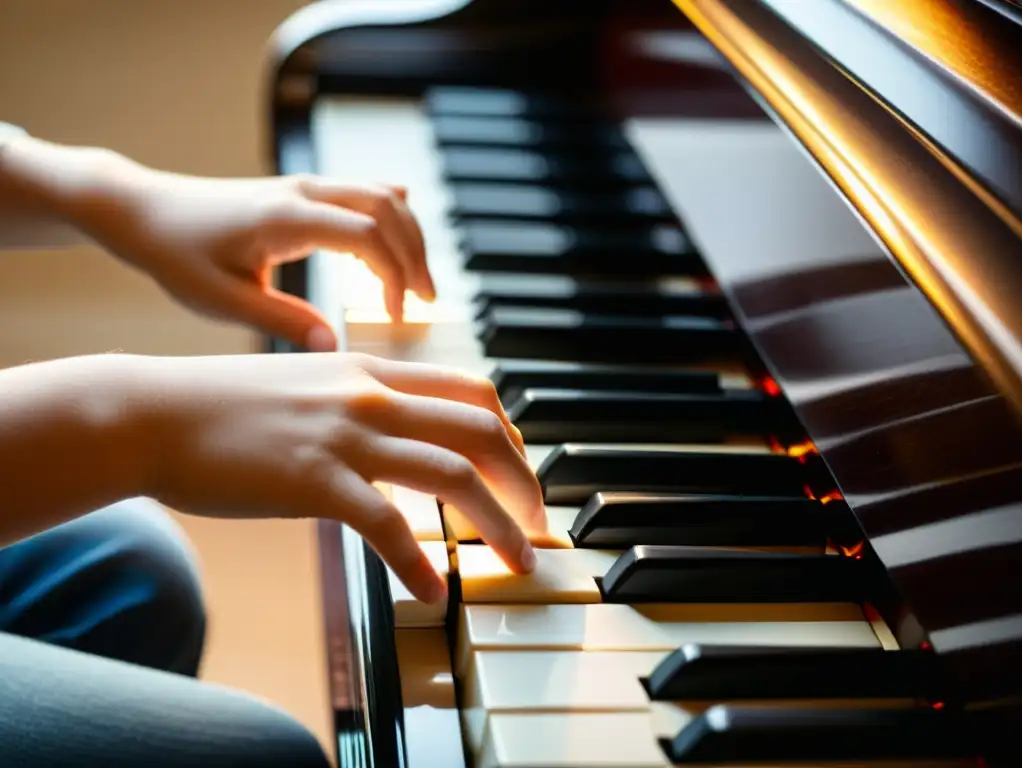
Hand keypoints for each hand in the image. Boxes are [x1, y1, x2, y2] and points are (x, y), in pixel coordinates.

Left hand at [73, 162, 435, 348]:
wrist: (146, 211)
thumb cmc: (177, 256)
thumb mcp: (222, 301)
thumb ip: (281, 321)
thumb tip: (333, 345)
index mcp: (284, 218)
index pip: (366, 235)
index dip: (394, 274)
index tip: (396, 315)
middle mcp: (302, 191)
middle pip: (387, 206)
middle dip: (416, 254)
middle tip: (427, 301)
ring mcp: (305, 185)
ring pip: (382, 194)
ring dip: (409, 236)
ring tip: (419, 284)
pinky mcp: (304, 190)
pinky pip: (364, 192)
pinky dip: (392, 217)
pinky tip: (402, 241)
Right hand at [131, 352, 538, 603]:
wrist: (153, 414)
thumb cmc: (226, 405)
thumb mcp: (310, 383)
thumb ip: (362, 399)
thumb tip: (403, 432)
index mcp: (373, 369)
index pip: (473, 391)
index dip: (511, 434)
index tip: (521, 471)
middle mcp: (371, 396)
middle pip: (480, 430)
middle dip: (525, 478)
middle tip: (538, 520)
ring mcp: (345, 436)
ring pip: (452, 476)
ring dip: (497, 524)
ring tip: (517, 561)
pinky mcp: (314, 480)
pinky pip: (388, 526)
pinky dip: (419, 563)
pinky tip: (434, 591)